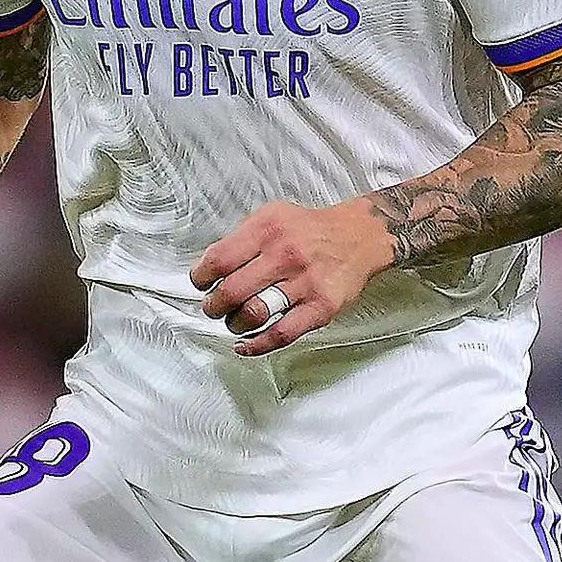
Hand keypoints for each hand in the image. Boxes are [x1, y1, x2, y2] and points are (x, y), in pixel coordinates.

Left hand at [191, 197, 392, 356]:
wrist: (361, 236)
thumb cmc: (310, 230)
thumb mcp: (272, 216)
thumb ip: (241, 239)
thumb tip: (209, 269)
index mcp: (267, 228)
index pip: (218, 260)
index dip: (200, 278)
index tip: (201, 284)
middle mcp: (285, 254)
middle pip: (231, 291)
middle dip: (214, 306)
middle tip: (214, 307)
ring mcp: (305, 282)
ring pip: (253, 314)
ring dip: (234, 324)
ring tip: (234, 321)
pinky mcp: (321, 307)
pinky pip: (281, 334)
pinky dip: (257, 345)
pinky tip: (245, 344)